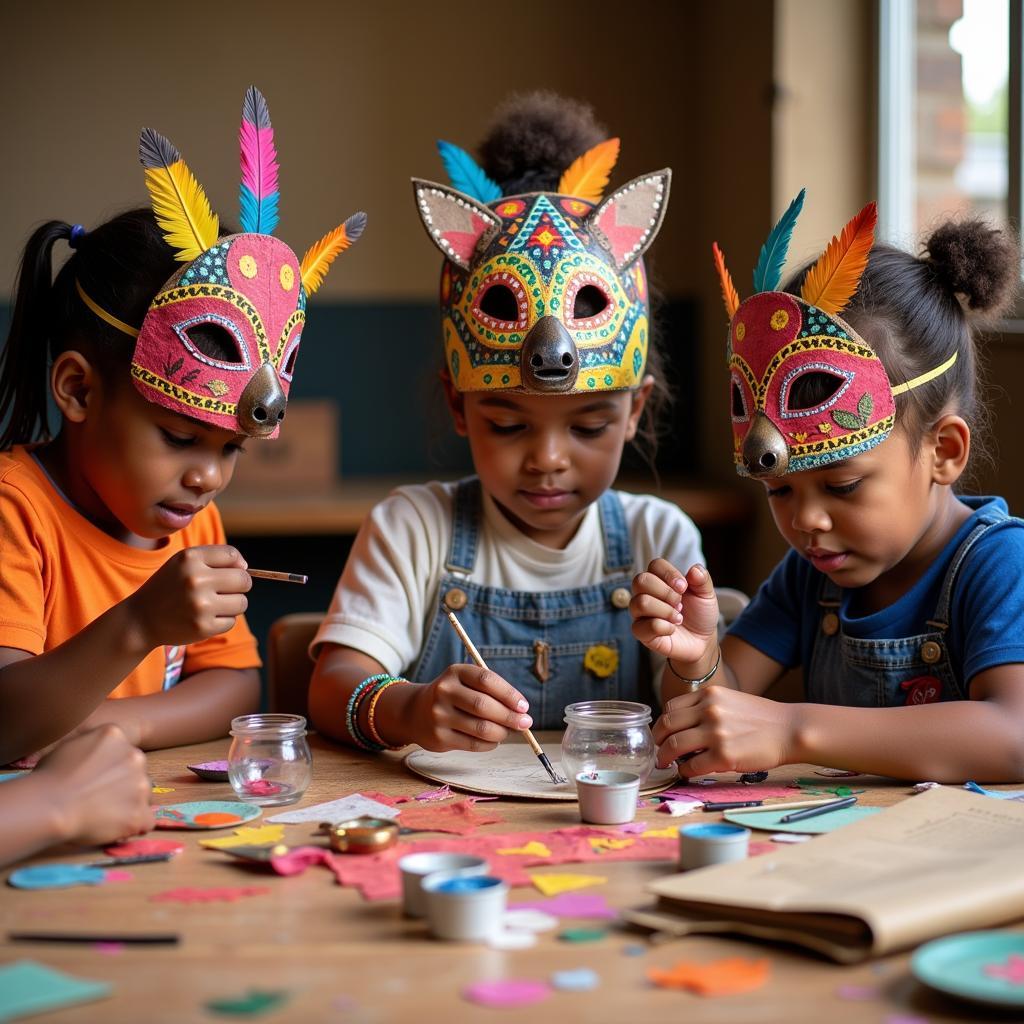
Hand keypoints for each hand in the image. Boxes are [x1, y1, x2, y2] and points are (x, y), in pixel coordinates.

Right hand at [35, 725, 153, 844]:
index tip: (96, 780)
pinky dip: (133, 826)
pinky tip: (115, 828)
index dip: (110, 769)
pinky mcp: (140, 813)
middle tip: (98, 799)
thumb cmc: (49, 778)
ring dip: (129, 805)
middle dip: (123, 785)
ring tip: (101, 814)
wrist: (50, 805)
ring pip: (143, 796)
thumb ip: (90, 746)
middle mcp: (134, 756)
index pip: (122, 751)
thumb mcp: (69, 746)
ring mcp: (141, 785)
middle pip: (136, 772)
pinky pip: (146, 821)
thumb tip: (94, 756)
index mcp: (116, 736)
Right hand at [126, 545, 251, 648]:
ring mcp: (200, 605)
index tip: (226, 573)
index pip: (232, 556)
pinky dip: (222, 621)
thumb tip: (246, 568)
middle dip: (238, 586)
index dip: (235, 565)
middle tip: (222, 591)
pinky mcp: (203, 627)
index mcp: (190, 558)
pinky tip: (204, 618)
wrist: (141, 619)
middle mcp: (195, 579)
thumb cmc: (170, 587)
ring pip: (241, 603)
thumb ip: (216, 557)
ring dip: (232, 605)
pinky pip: (231, 621)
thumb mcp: (185, 562)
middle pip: (244, 580)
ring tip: (212, 605)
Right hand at [407, 664, 531, 751]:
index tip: (524, 706)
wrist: (415, 712)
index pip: (487, 680)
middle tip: (525, 723)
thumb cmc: (454, 696)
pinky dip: (490, 744)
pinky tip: (494, 740)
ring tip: (508, 731)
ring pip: (481, 728)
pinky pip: (473, 744)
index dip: (509, 694)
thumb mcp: (467, 683)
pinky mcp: (439, 737)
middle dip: (510, 716)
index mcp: (455, 672)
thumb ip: (492, 693)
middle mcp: (444, 691)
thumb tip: (521, 713)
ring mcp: (439, 715)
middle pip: (484, 705)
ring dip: (502, 732)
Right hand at [630, 560, 719, 662]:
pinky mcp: (641, 632)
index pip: (654, 565)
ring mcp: (640, 613)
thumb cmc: (699, 614)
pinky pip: (642, 626)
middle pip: (641, 580)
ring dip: (665, 610)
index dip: (669, 573)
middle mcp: (645, 593)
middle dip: (666, 592)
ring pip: (641, 603)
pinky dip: (663, 627)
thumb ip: (702, 580)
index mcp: (659, 580)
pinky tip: (672, 629)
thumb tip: (695, 570)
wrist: (702, 641)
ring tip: (678, 618)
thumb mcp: (706, 595)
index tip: (684, 587)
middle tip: (680, 603)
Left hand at [652, 686, 797, 774]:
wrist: (790, 729)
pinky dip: (685, 771)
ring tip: (666, 763)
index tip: (662, 735)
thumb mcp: (730, 700)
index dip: (663, 724)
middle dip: (657, 741)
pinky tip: (687, 772)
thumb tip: (682, 727)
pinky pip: (692, 765)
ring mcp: (715, 732)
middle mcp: (709, 710)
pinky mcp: (724, 755)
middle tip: (657, 751)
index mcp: (709, 695)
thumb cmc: (761, 718)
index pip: (671, 708)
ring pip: (674, 746)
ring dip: (665, 757)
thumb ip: (706, 708)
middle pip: (667, 725)